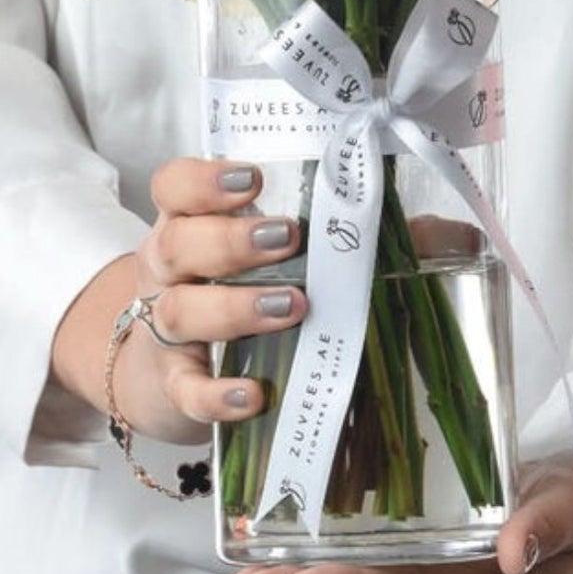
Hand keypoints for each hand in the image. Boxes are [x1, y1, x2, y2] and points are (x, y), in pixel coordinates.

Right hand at [50, 158, 305, 444]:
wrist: (160, 376)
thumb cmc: (223, 295)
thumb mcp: (249, 256)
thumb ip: (315, 235)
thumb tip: (411, 224)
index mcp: (184, 227)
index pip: (174, 188)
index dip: (205, 180)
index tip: (252, 179)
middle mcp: (165, 273)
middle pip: (177, 244)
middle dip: (231, 239)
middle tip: (288, 236)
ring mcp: (162, 330)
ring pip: (181, 311)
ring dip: (236, 307)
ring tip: (292, 305)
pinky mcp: (172, 385)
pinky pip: (186, 390)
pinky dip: (217, 395)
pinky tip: (253, 395)